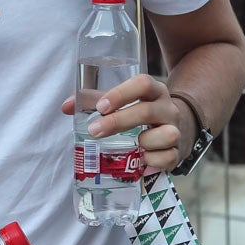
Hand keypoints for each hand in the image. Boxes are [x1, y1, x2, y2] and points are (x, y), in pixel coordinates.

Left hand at [61, 74, 186, 175]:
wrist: (177, 128)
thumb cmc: (140, 112)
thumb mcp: (122, 102)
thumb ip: (94, 100)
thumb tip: (66, 107)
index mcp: (153, 91)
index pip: (143, 83)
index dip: (120, 94)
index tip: (100, 107)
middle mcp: (167, 108)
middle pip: (147, 111)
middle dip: (118, 122)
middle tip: (94, 131)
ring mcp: (176, 130)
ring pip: (167, 135)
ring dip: (145, 142)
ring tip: (132, 144)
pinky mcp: (178, 152)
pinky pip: (169, 158)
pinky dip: (154, 161)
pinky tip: (142, 160)